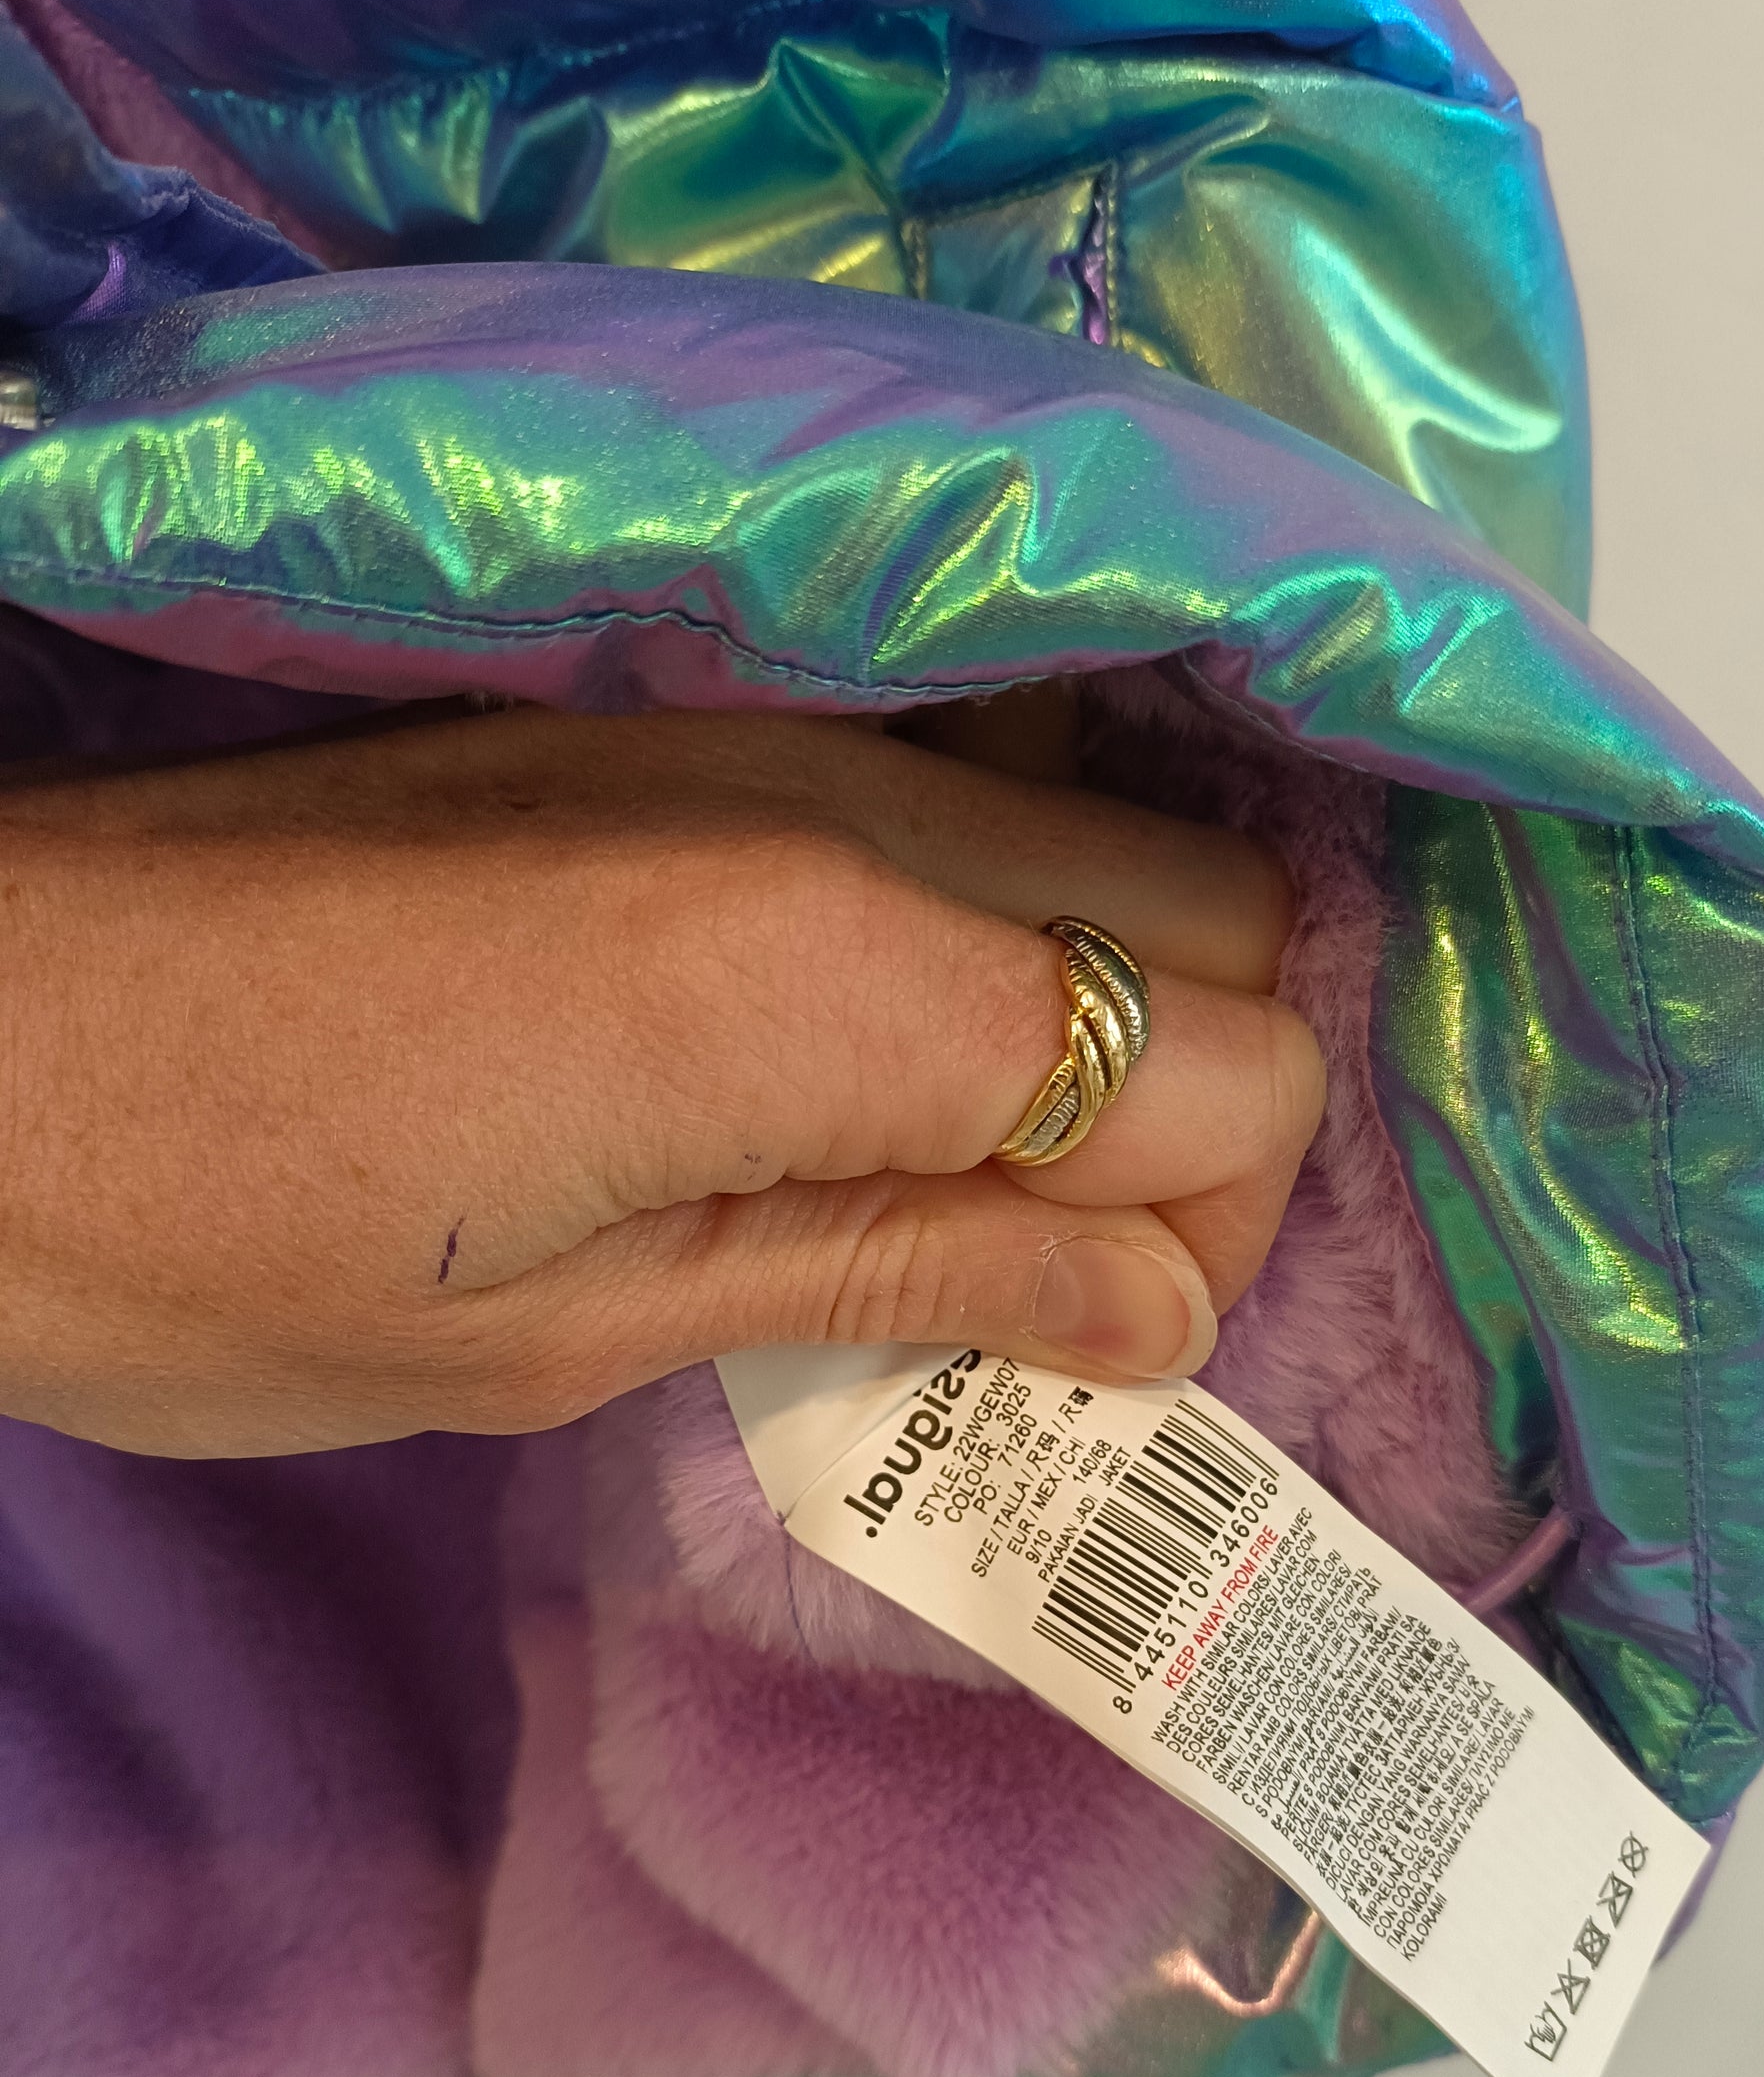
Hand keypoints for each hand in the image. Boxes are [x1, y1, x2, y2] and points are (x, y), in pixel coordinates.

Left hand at [0, 702, 1318, 1455]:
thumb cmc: (224, 1242)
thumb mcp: (576, 1327)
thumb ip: (898, 1273)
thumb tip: (1159, 1316)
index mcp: (831, 971)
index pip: (1225, 1067)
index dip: (1213, 1236)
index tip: (1097, 1348)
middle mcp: (849, 801)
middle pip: (1222, 919)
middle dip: (1203, 1116)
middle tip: (1051, 1273)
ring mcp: (772, 736)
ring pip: (1110, 841)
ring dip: (1110, 1017)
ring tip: (968, 1181)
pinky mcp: (688, 728)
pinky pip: (963, 809)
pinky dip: (1003, 938)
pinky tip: (882, 1063)